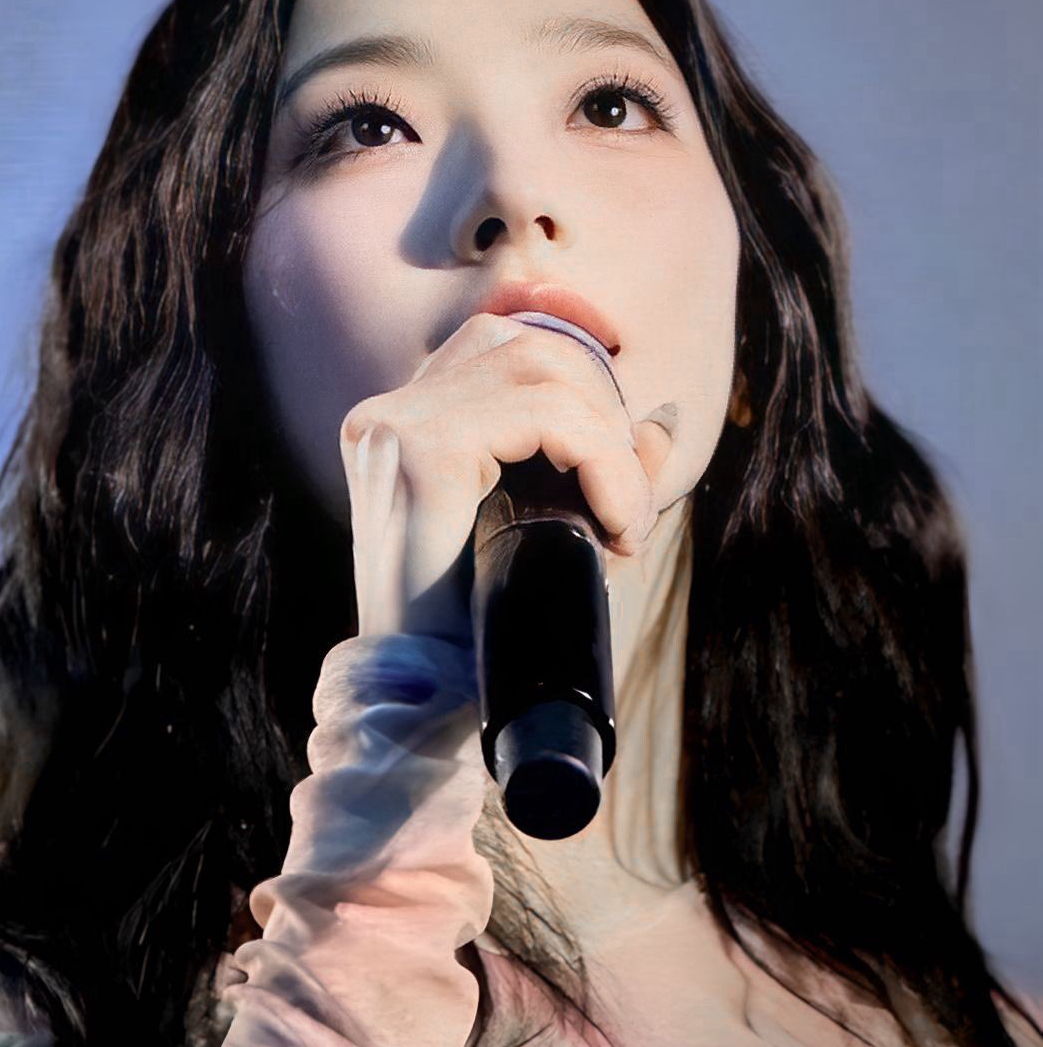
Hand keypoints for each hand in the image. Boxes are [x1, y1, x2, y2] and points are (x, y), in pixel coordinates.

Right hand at [339, 313, 673, 643]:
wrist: (422, 708)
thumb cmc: (477, 632)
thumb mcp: (543, 536)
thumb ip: (592, 474)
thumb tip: (660, 424)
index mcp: (399, 424)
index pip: (499, 338)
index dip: (579, 361)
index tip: (627, 442)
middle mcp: (386, 412)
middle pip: (529, 347)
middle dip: (605, 415)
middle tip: (625, 509)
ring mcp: (394, 425)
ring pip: (542, 369)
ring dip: (609, 442)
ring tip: (621, 520)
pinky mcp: (419, 452)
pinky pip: (543, 416)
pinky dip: (602, 461)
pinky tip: (613, 522)